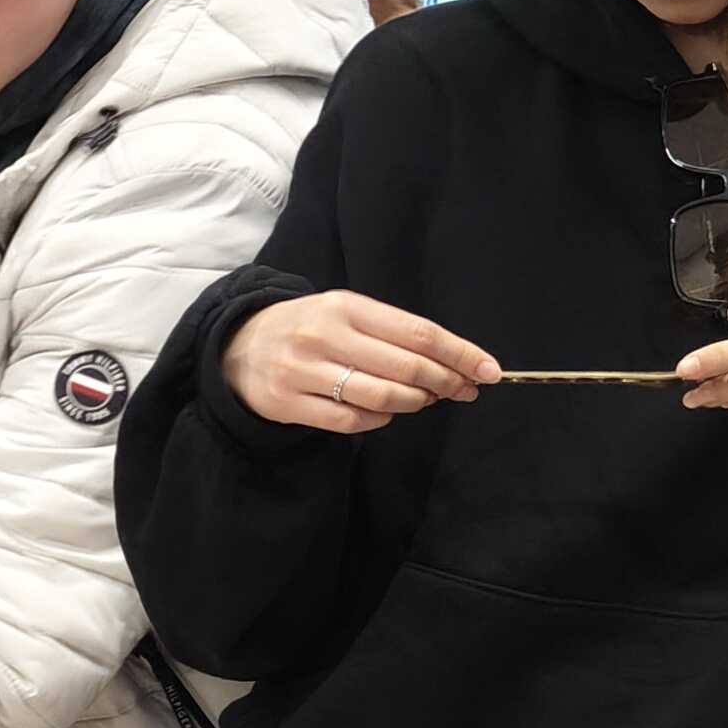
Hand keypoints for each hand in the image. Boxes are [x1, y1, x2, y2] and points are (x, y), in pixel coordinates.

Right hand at [220, 291, 495, 432]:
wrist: (238, 346)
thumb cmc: (308, 328)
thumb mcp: (345, 313)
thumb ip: (393, 333)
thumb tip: (454, 363)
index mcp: (345, 306)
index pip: (418, 333)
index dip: (459, 354)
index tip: (489, 370)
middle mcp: (323, 336)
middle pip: (405, 368)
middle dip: (446, 382)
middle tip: (465, 390)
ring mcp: (303, 372)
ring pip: (381, 398)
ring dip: (415, 403)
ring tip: (424, 400)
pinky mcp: (289, 404)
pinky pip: (351, 421)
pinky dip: (379, 420)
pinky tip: (384, 412)